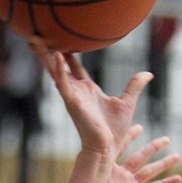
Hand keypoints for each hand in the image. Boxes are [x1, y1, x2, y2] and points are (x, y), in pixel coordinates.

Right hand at [27, 37, 150, 157]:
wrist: (107, 146)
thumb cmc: (114, 130)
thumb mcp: (127, 102)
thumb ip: (134, 86)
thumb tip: (147, 74)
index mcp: (88, 89)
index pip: (74, 67)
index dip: (67, 54)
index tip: (60, 41)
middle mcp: (76, 90)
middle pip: (58, 66)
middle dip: (46, 52)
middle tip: (35, 36)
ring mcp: (72, 95)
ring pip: (55, 71)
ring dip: (44, 56)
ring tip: (33, 40)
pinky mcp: (72, 102)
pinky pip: (63, 83)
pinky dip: (59, 69)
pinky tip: (57, 55)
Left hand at [89, 125, 181, 182]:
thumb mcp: (88, 171)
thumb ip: (93, 156)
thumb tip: (92, 133)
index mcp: (107, 164)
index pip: (121, 146)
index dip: (130, 137)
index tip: (140, 127)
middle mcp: (119, 174)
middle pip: (140, 157)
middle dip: (153, 148)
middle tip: (167, 139)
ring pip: (149, 172)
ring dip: (164, 164)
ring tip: (178, 156)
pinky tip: (178, 178)